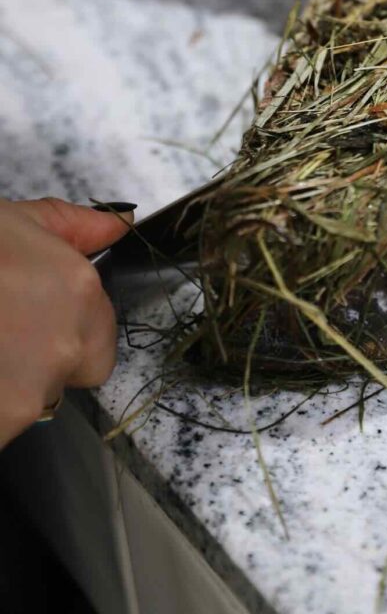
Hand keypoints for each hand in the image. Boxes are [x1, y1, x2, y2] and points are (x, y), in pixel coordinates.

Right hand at [0, 198, 132, 448]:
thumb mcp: (11, 221)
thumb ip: (74, 226)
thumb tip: (117, 225)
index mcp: (79, 289)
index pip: (101, 329)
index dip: (65, 322)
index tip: (29, 312)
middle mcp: (69, 341)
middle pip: (75, 369)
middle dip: (43, 356)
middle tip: (2, 333)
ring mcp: (34, 388)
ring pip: (35, 398)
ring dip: (10, 381)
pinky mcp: (3, 421)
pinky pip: (5, 421)